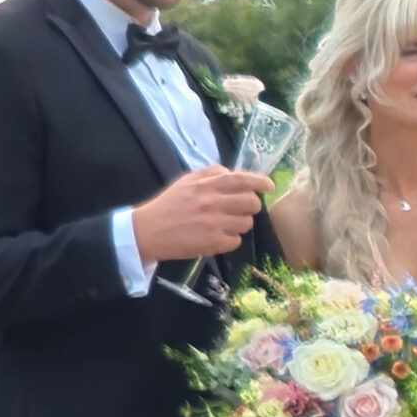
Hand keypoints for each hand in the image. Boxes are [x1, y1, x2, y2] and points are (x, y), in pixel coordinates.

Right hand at [130, 168, 273, 264]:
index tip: (269, 186)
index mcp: (206, 185)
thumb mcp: (186, 181)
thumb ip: (210, 174)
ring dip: (240, 224)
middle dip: (251, 207)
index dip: (260, 182)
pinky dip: (230, 240)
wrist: (147, 231)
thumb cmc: (169, 205)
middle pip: (252, 203)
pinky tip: (216, 237)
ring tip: (224, 224)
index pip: (242, 179)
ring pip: (247, 223)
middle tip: (240, 210)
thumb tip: (233, 173)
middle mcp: (212, 202)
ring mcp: (214, 223)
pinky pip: (236, 240)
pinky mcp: (213, 242)